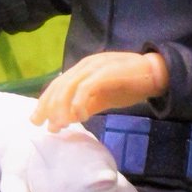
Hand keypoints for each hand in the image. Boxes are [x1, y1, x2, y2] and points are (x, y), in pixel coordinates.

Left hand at [31, 51, 169, 131]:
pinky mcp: (105, 73)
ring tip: (58, 124)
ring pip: (68, 87)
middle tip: (39, 124)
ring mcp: (94, 68)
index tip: (37, 120)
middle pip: (58, 86)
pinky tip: (79, 117)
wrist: (155, 73)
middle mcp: (84, 66)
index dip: (45, 102)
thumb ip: (86, 106)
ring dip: (60, 107)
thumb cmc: (129, 85)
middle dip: (46, 105)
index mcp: (82, 70)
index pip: (57, 85)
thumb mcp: (103, 98)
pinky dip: (79, 102)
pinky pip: (86, 88)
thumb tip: (68, 119)